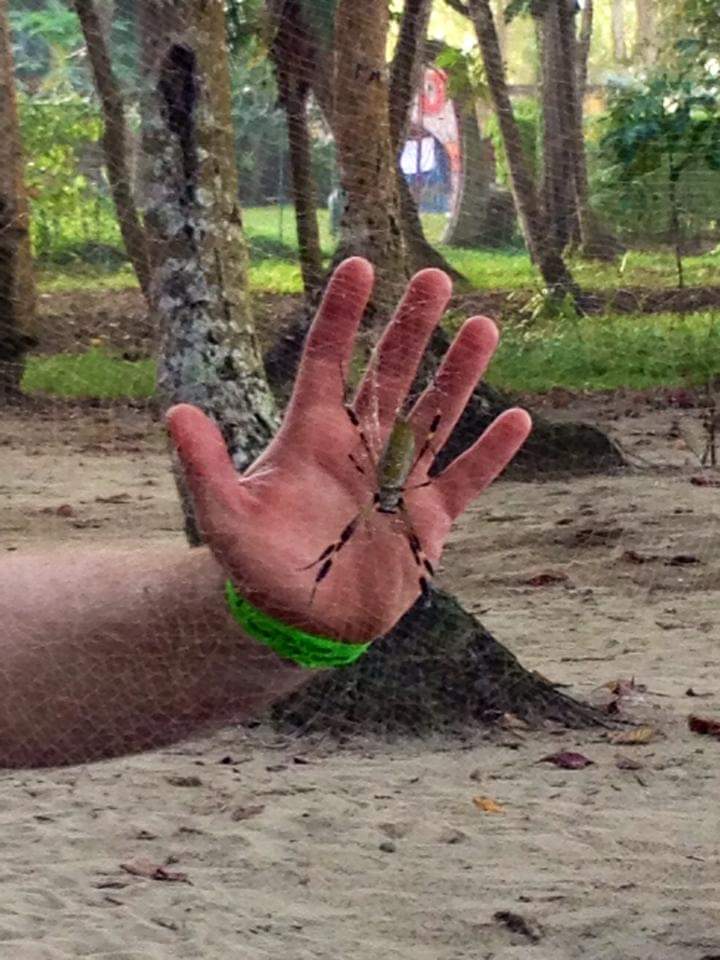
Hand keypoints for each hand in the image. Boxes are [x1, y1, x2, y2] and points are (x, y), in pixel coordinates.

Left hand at [166, 258, 530, 642]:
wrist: (301, 620)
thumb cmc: (258, 566)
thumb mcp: (227, 518)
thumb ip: (206, 468)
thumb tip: (176, 411)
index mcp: (313, 435)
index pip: (329, 361)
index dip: (342, 315)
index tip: (359, 266)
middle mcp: (360, 445)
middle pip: (391, 374)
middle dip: (412, 327)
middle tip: (435, 278)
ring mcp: (398, 478)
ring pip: (435, 414)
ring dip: (459, 373)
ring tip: (484, 327)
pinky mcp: (428, 518)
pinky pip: (465, 478)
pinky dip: (490, 453)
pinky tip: (517, 420)